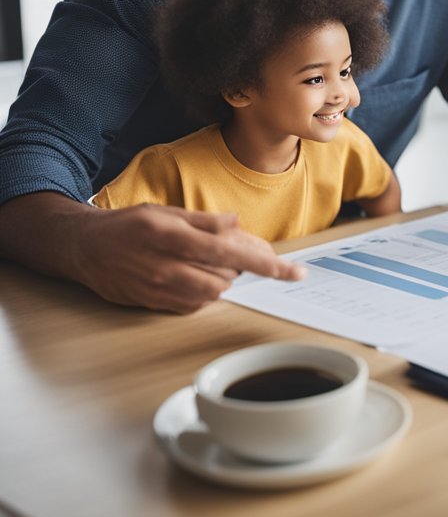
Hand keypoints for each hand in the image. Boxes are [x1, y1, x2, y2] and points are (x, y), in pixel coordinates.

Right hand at [71, 202, 305, 313]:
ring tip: (205, 261)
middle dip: (239, 265)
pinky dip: (203, 292)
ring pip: (214, 293)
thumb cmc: (128, 225)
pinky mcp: (154, 305)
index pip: (233, 253)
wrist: (84, 248)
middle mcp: (168, 266)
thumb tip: (236, 224)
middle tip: (230, 251)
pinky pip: (194, 305)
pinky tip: (191, 276)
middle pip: (227, 276)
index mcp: (174, 237)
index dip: (268, 265)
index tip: (295, 273)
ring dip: (222, 279)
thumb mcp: (166, 211)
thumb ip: (204, 221)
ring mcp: (160, 289)